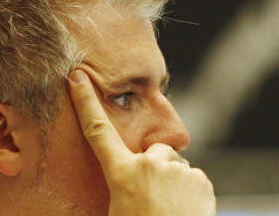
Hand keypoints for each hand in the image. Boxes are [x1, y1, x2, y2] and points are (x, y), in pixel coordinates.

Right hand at [68, 70, 215, 215]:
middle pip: (153, 152)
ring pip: (174, 168)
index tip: (78, 75)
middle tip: (154, 201)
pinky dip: (191, 192)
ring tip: (171, 211)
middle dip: (155, 168)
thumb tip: (124, 180)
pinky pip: (192, 178)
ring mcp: (176, 170)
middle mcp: (148, 165)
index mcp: (121, 175)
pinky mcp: (199, 178)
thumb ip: (121, 188)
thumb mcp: (116, 211)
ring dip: (174, 182)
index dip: (86, 101)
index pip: (97, 131)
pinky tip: (186, 212)